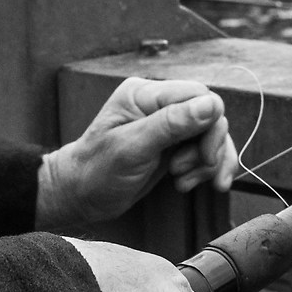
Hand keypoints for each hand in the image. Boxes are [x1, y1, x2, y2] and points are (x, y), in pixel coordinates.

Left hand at [36, 76, 236, 233]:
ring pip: (212, 134)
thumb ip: (171, 124)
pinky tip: (193, 185)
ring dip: (207, 162)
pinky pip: (204, 150)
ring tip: (183, 183)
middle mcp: (158, 104)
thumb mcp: (132, 148)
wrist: (80, 196)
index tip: (204, 157)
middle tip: (183, 172)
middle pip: (210, 115)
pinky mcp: (172, 145)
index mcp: (145, 94)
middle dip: (208, 148)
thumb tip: (212, 105)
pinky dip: (207, 168)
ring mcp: (167, 125)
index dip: (210, 126)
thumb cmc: (96, 171)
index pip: (199, 95)